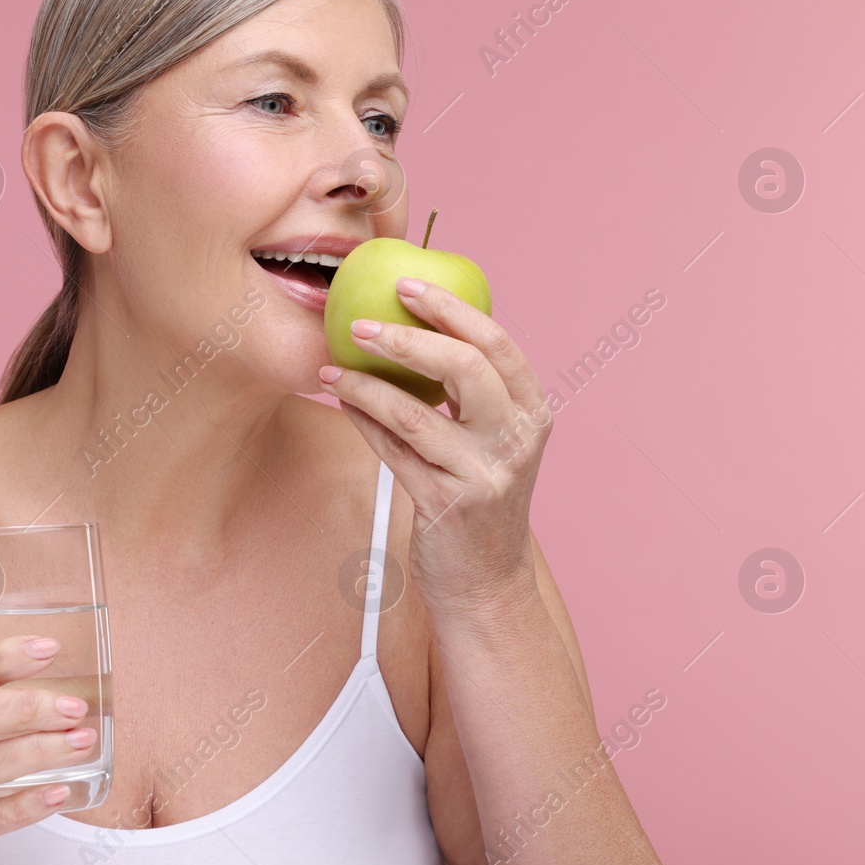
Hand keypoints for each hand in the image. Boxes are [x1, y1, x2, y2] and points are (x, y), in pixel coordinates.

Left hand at [318, 276, 551, 616]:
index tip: (406, 283)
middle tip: (361, 321)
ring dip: (366, 382)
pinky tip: (343, 401)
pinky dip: (363, 420)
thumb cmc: (482, 498)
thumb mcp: (496, 441)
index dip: (450, 308)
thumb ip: (473, 393)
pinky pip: (394, 450)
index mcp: (533, 413)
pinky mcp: (447, 504)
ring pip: (417, 412)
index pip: (497, 344)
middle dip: (408, 336)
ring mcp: (484, 474)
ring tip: (332, 367)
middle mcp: (517, 440)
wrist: (487, 582)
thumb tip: (417, 326)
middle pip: (466, 367)